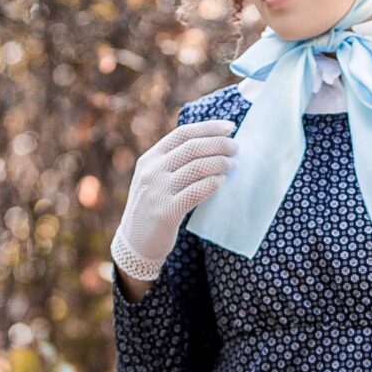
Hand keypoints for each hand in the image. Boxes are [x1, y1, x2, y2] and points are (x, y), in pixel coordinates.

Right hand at [111, 117, 236, 292]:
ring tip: (233, 165)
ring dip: (220, 163)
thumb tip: (214, 146)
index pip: (182, 133)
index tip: (230, 127)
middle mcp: (152, 171)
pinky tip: (222, 182)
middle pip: (192, 148)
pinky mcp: (166, 212)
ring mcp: (157, 191)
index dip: (209, 128)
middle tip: (236, 149)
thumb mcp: (155, 179)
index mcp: (150, 159)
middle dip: (219, 144)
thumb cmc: (154, 208)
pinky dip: (212, 184)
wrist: (135, 243)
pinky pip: (195, 192)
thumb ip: (174, 163)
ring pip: (196, 167)